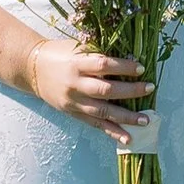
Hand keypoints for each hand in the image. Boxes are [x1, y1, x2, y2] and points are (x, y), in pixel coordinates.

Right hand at [23, 35, 155, 128]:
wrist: (33, 69)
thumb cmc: (60, 53)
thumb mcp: (78, 47)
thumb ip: (99, 53)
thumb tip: (131, 57)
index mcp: (76, 63)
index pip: (103, 65)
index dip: (123, 66)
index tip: (141, 67)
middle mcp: (75, 84)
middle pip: (105, 90)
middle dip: (130, 91)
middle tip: (150, 88)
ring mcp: (74, 102)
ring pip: (102, 111)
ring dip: (126, 117)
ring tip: (145, 120)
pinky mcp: (73, 113)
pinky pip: (95, 124)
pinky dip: (112, 131)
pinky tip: (127, 137)